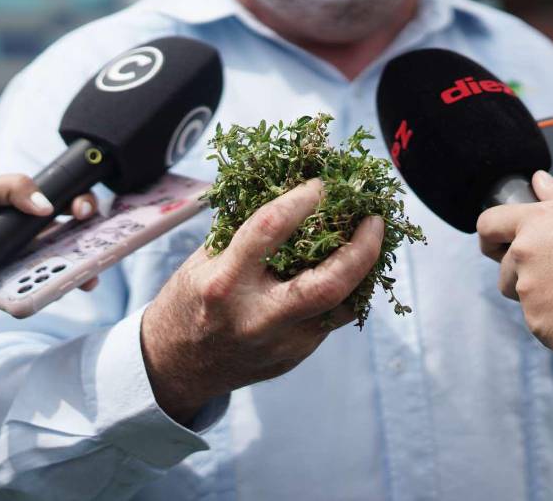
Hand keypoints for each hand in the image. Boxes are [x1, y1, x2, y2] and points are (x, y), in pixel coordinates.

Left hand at [0, 174, 99, 312]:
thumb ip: (10, 187)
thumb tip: (48, 205)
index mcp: (22, 206)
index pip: (63, 198)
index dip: (80, 201)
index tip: (83, 210)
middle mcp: (32, 232)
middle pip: (76, 228)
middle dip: (94, 230)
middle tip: (94, 235)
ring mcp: (31, 260)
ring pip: (71, 258)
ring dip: (89, 262)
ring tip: (93, 270)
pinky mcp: (25, 285)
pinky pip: (53, 283)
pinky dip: (70, 284)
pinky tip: (77, 285)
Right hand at [140, 179, 384, 423]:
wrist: (178, 367)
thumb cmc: (191, 301)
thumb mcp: (204, 260)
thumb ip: (245, 232)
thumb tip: (291, 191)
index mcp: (224, 282)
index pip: (270, 230)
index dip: (302, 201)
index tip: (322, 184)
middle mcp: (257, 316)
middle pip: (326, 285)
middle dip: (361, 249)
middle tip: (374, 220)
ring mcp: (281, 343)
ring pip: (342, 306)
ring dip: (364, 269)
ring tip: (371, 239)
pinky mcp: (295, 356)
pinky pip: (332, 318)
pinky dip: (346, 290)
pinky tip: (349, 268)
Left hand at [477, 170, 552, 359]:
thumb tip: (537, 180)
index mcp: (534, 223)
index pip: (488, 224)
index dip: (490, 236)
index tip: (494, 245)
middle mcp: (525, 255)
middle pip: (504, 270)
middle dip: (524, 275)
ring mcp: (530, 293)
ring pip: (524, 299)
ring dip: (543, 299)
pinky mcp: (540, 325)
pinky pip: (541, 325)